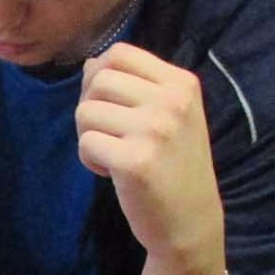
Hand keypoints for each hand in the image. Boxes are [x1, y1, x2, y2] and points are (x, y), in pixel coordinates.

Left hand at [77, 43, 223, 261]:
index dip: (99, 75)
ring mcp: (155, 130)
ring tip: (113, 154)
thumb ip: (134, 87)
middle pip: (98, 80)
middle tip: (106, 134)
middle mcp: (171, 101)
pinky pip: (85, 143)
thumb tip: (90, 64)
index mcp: (181, 83)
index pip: (120, 53)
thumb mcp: (168, 116)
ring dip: (88, 135)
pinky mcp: (135, 161)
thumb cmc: (173, 166)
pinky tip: (112, 172)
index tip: (108, 105)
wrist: (190, 221)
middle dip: (89, 107)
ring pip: (85, 111)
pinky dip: (89, 160)